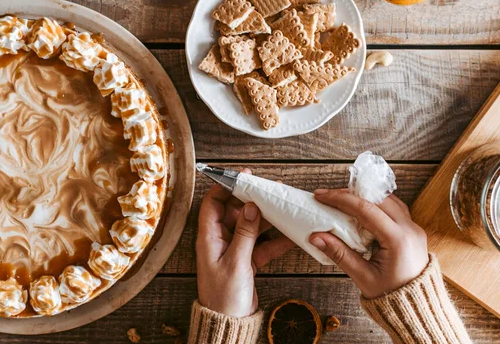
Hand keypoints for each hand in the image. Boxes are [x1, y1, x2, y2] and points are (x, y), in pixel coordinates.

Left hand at [196, 171, 294, 317]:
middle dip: (252, 200)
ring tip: (282, 206)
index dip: (226, 187)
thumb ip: (245, 233)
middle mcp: (220, 240)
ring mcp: (234, 249)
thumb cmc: (224, 296)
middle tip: (268, 189)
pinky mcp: (247, 260)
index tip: (243, 176)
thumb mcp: (236, 262)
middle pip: (234, 211)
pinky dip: (275, 240)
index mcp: (209, 237)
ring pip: (251, 226)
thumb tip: (251, 206)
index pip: (213, 203)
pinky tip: (290, 234)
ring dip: (266, 218)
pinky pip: (262, 244)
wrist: (229, 323)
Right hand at [309, 189, 427, 298]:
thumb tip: (315, 237)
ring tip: (342, 200)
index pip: (366, 209)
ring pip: (387, 200)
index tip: (321, 196)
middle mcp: (409, 229)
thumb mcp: (362, 276)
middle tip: (328, 197)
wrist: (417, 307)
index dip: (341, 199)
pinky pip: (394, 208)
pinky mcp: (413, 230)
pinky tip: (362, 208)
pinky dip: (377, 204)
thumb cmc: (391, 295)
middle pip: (376, 199)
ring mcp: (414, 228)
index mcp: (398, 240)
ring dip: (364, 197)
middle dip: (350, 194)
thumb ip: (339, 254)